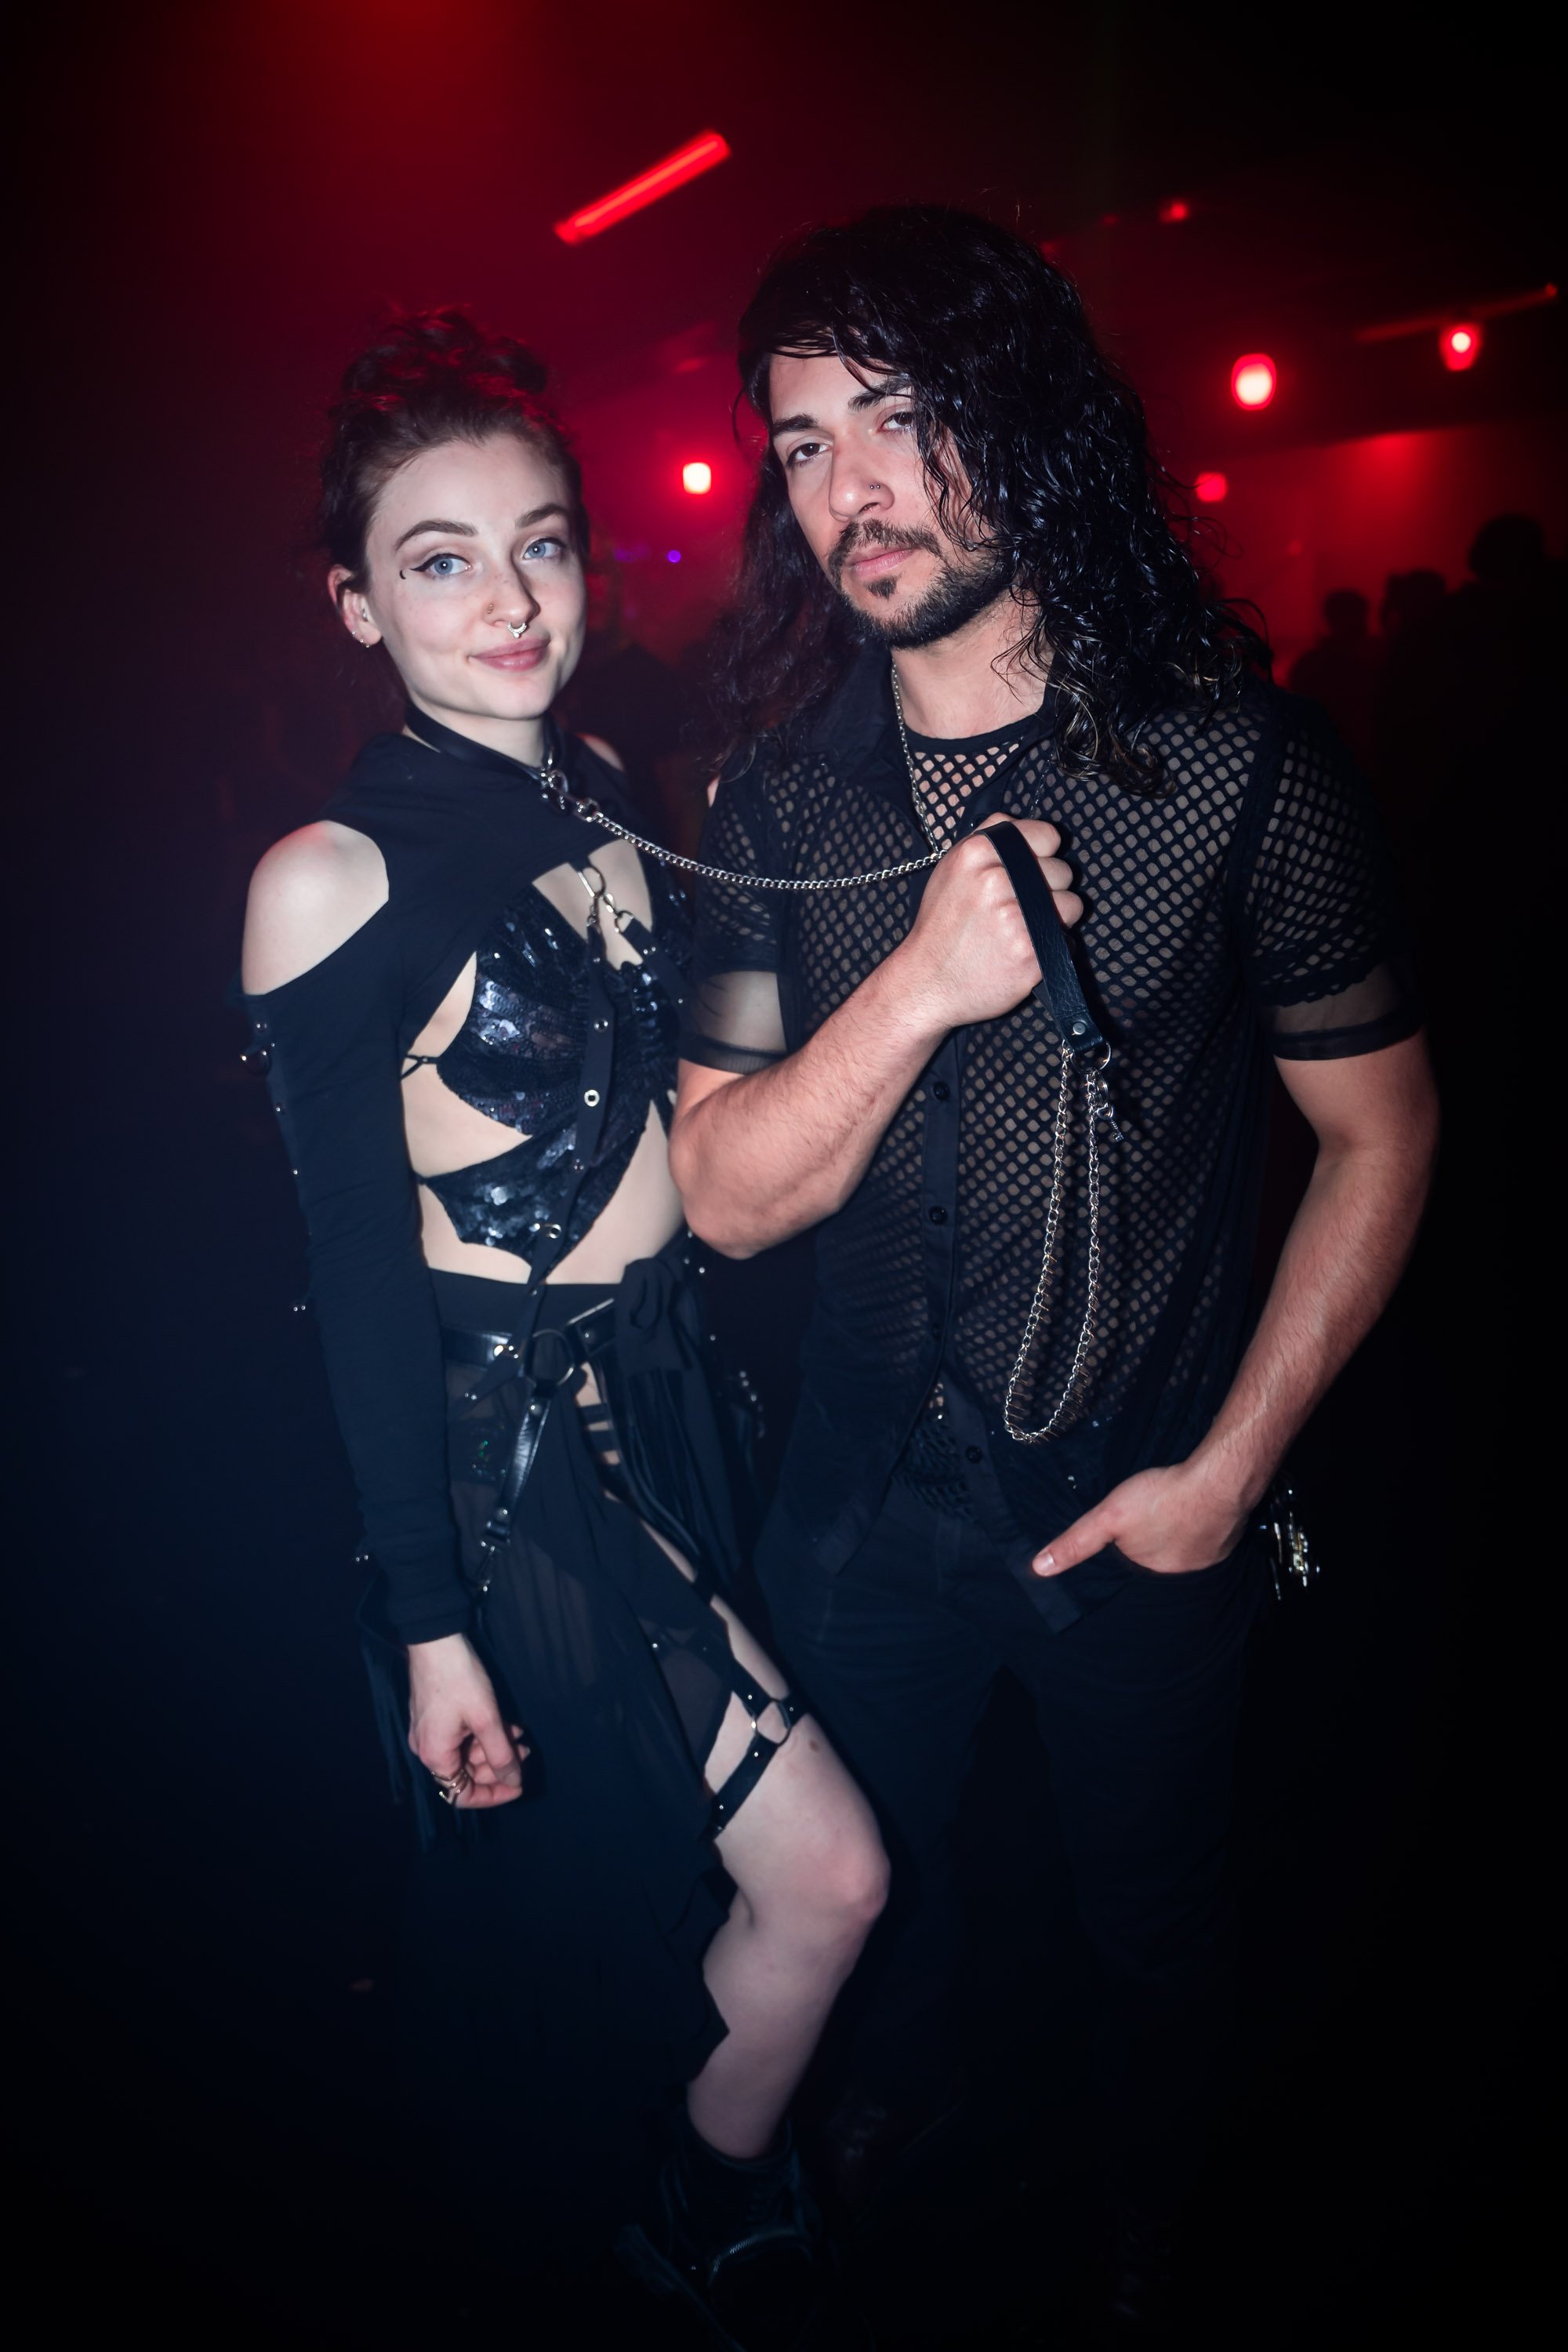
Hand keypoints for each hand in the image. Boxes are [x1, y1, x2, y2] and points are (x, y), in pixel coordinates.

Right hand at [406, 1632, 526, 1807]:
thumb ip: (501, 1755)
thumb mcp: (486, 1719)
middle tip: (525, 1751)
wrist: (436, 1639)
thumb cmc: (460, 1679)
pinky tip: (507, 1724)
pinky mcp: (434, 1717)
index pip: (462, 1795)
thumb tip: (513, 1781)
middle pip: (466, 1774)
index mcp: (436, 1756)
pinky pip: (461, 1737)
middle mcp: (428, 1749)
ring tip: (520, 1735)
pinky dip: (483, 1735)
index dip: (493, 1795)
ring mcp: (429, 1733)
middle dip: (498, 1766)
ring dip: (494, 1748)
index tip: (518, 1786)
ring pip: (466, 1754)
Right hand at [895, 813, 1082, 1031]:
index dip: (1043, 854)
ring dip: (1055, 918)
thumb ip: (989, 841)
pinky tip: (1023, 952)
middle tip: (1018, 908)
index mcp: (977, 851)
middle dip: (1048, 889)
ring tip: (1023, 929)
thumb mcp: (951, 869)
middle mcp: (997, 879)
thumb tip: (1025, 827)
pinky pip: (1067, 938)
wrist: (926, 984)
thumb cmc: (941, 928)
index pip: (1048, 835)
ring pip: (1072, 904)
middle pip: (1062, 870)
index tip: (1030, 871)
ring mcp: (1015, 915)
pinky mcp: (1030, 949)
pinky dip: (1052, 946)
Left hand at [1032, 1460, 1251, 1577]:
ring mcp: (1209, 1558)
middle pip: (1158, 1562)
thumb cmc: (1163, 1499)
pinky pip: (1205, 1537)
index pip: (1131, 1574)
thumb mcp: (1109, 1518)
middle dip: (1149, 1548)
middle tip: (1144, 1525)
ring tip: (1164, 1518)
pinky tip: (1190, 1510)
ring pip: (1183, 1549)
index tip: (1119, 1545)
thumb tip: (1039, 1569)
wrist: (1220, 1481)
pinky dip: (1197, 1527)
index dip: (1122, 1558)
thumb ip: (1076, 1543)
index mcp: (1155, 1577)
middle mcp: (1184, 1575)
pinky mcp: (1227, 1538)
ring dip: (1174, 1537)